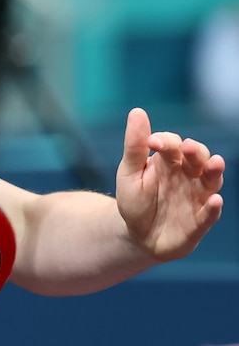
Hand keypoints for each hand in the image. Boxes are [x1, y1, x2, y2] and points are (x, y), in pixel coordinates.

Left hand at [116, 107, 224, 260]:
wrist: (136, 235)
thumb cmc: (134, 200)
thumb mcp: (129, 172)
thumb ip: (135, 145)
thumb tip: (137, 111)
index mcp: (168, 161)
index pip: (172, 144)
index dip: (164, 141)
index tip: (151, 142)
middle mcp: (187, 176)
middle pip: (198, 158)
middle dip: (196, 152)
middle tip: (188, 148)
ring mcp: (195, 197)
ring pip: (211, 180)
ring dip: (214, 171)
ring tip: (216, 163)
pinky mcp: (198, 221)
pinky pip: (209, 213)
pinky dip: (213, 208)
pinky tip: (215, 200)